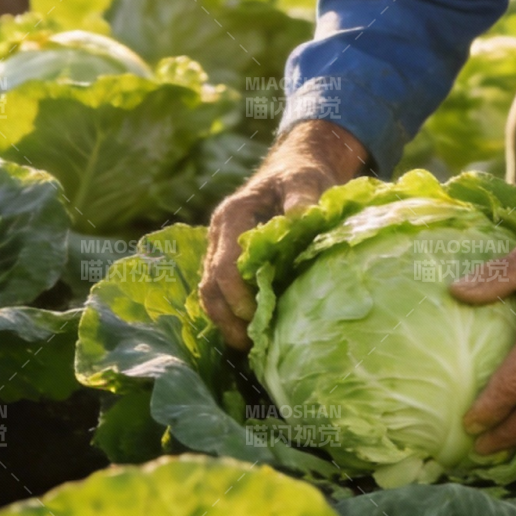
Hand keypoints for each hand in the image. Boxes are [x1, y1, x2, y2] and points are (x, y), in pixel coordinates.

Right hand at [199, 120, 366, 349]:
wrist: (294, 168)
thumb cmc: (301, 175)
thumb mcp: (305, 180)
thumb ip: (302, 197)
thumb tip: (302, 217)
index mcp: (232, 216)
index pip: (224, 265)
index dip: (237, 295)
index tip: (256, 316)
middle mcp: (218, 236)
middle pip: (209, 285)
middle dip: (227, 318)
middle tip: (252, 344)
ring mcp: (220, 249)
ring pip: (210, 293)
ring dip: (225, 322)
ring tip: (249, 347)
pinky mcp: (229, 261)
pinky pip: (221, 293)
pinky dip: (231, 315)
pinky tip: (251, 334)